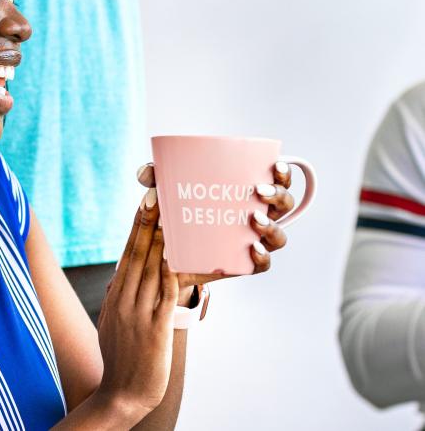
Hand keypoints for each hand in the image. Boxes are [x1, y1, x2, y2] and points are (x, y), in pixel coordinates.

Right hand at [96, 196, 177, 419]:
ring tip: (170, 216)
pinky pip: (165, 294)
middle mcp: (123, 300)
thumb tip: (126, 274)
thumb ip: (120, 296)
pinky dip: (172, 273)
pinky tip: (178, 256)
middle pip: (137, 255)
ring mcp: (138, 313)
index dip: (135, 228)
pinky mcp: (155, 328)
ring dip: (161, 241)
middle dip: (147, 224)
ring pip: (151, 269)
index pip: (126, 255)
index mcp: (114, 297)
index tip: (143, 205)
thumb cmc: (120, 358)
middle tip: (155, 197)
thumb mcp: (112, 321)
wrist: (120, 396)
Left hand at [136, 162, 292, 287]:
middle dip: (279, 196)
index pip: (276, 181)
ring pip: (278, 235)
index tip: (275, 166)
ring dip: (272, 226)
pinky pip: (263, 264)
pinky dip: (262, 257)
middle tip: (259, 191)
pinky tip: (252, 249)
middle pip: (284, 205)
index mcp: (246, 193)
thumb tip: (147, 171)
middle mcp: (256, 216)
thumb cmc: (176, 213)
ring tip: (253, 220)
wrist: (168, 255)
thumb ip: (155, 178)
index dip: (283, 173)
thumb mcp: (166, 193)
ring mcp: (253, 241)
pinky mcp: (243, 264)